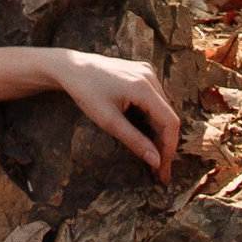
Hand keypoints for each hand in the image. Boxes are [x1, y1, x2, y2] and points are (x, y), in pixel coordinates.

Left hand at [52, 48, 178, 182]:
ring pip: (163, 110)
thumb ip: (135, 141)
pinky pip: (155, 101)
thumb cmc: (87, 93)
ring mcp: (147, 73)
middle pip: (168, 117)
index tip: (162, 171)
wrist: (72, 68)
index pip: (170, 121)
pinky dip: (153, 121)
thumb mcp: (109, 121)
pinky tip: (147, 138)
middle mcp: (149, 76)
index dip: (169, 148)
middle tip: (159, 173)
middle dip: (165, 145)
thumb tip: (156, 162)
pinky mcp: (142, 74)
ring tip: (154, 160)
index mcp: (143, 86)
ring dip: (160, 135)